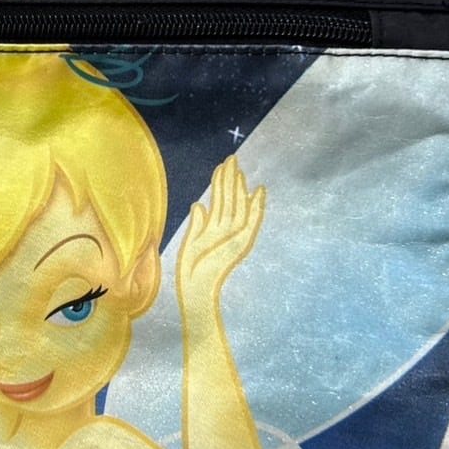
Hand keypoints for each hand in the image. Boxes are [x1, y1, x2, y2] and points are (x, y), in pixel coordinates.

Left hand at [177, 156, 264, 302]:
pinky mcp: (239, 244)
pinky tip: (258, 192)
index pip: (220, 201)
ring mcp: (233, 236)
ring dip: (238, 187)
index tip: (222, 167)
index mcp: (215, 229)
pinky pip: (250, 222)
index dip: (221, 184)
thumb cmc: (191, 272)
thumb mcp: (190, 243)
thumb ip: (197, 224)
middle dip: (230, 179)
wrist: (196, 290)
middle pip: (230, 199)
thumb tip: (198, 204)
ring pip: (237, 205)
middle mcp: (226, 230)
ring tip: (236, 168)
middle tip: (231, 158)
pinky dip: (257, 208)